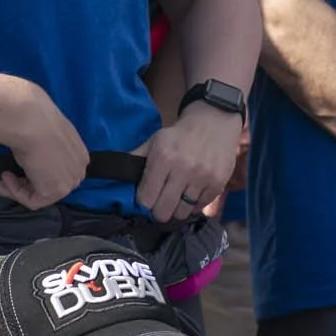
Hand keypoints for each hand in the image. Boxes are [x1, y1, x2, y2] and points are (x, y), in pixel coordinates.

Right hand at [0, 90, 88, 209]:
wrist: (30, 120)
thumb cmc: (34, 119)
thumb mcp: (43, 134)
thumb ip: (44, 148)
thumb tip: (31, 155)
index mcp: (79, 154)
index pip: (58, 172)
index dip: (34, 173)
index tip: (15, 168)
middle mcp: (79, 169)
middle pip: (50, 184)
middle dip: (25, 183)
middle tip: (4, 176)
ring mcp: (70, 181)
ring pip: (40, 194)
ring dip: (16, 187)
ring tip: (0, 175)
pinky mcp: (56, 191)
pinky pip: (32, 201)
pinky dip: (14, 192)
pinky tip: (5, 176)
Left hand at [138, 106, 242, 223]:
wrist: (214, 123)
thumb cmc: (180, 135)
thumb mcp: (155, 141)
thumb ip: (137, 158)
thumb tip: (117, 176)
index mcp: (163, 158)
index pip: (146, 198)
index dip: (144, 201)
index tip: (147, 198)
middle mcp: (183, 169)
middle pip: (163, 211)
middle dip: (159, 210)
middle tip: (161, 203)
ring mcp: (202, 178)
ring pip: (182, 213)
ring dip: (177, 209)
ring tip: (177, 199)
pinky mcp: (218, 184)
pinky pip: (200, 208)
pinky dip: (194, 205)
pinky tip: (192, 194)